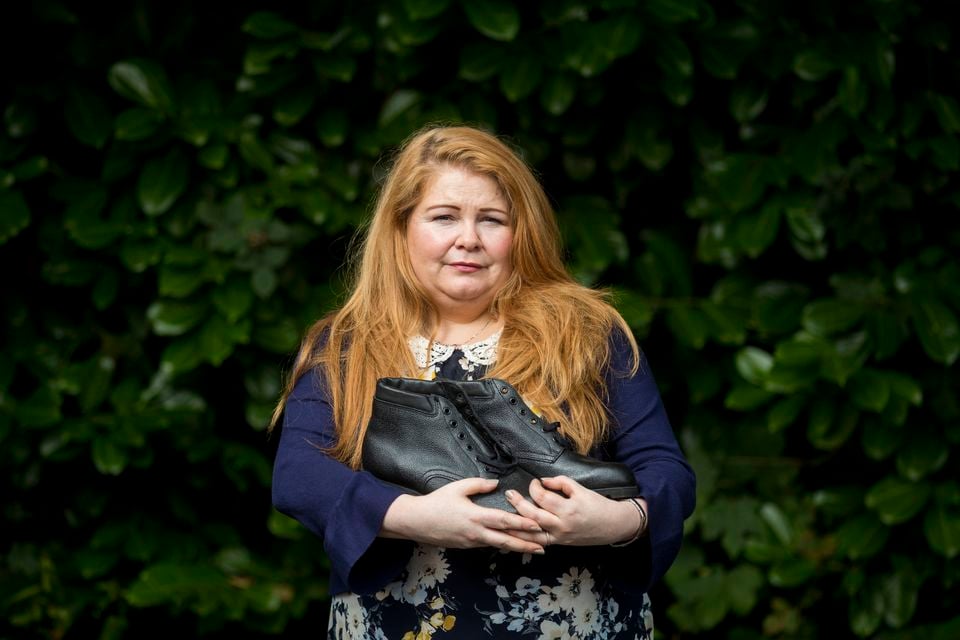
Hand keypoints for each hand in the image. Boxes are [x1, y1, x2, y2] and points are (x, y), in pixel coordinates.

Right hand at [381, 478, 545, 553]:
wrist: (416, 521)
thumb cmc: (436, 502)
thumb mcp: (457, 488)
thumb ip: (478, 484)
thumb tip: (496, 483)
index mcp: (475, 516)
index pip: (504, 521)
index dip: (522, 523)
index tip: (537, 525)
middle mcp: (476, 532)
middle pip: (506, 540)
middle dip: (526, 544)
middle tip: (544, 547)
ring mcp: (471, 541)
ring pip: (498, 545)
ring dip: (516, 546)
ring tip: (533, 549)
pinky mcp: (466, 546)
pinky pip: (488, 545)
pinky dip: (502, 545)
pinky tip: (511, 545)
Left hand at [505, 476, 646, 546]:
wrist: (613, 525)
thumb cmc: (598, 505)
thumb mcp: (581, 489)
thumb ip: (561, 483)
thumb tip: (543, 481)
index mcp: (568, 509)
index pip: (542, 497)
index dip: (534, 487)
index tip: (534, 482)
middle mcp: (562, 525)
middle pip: (532, 515)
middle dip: (518, 503)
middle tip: (509, 494)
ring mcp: (559, 537)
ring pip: (531, 533)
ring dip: (516, 525)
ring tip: (503, 516)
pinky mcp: (559, 543)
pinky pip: (539, 542)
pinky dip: (526, 539)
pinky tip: (515, 534)